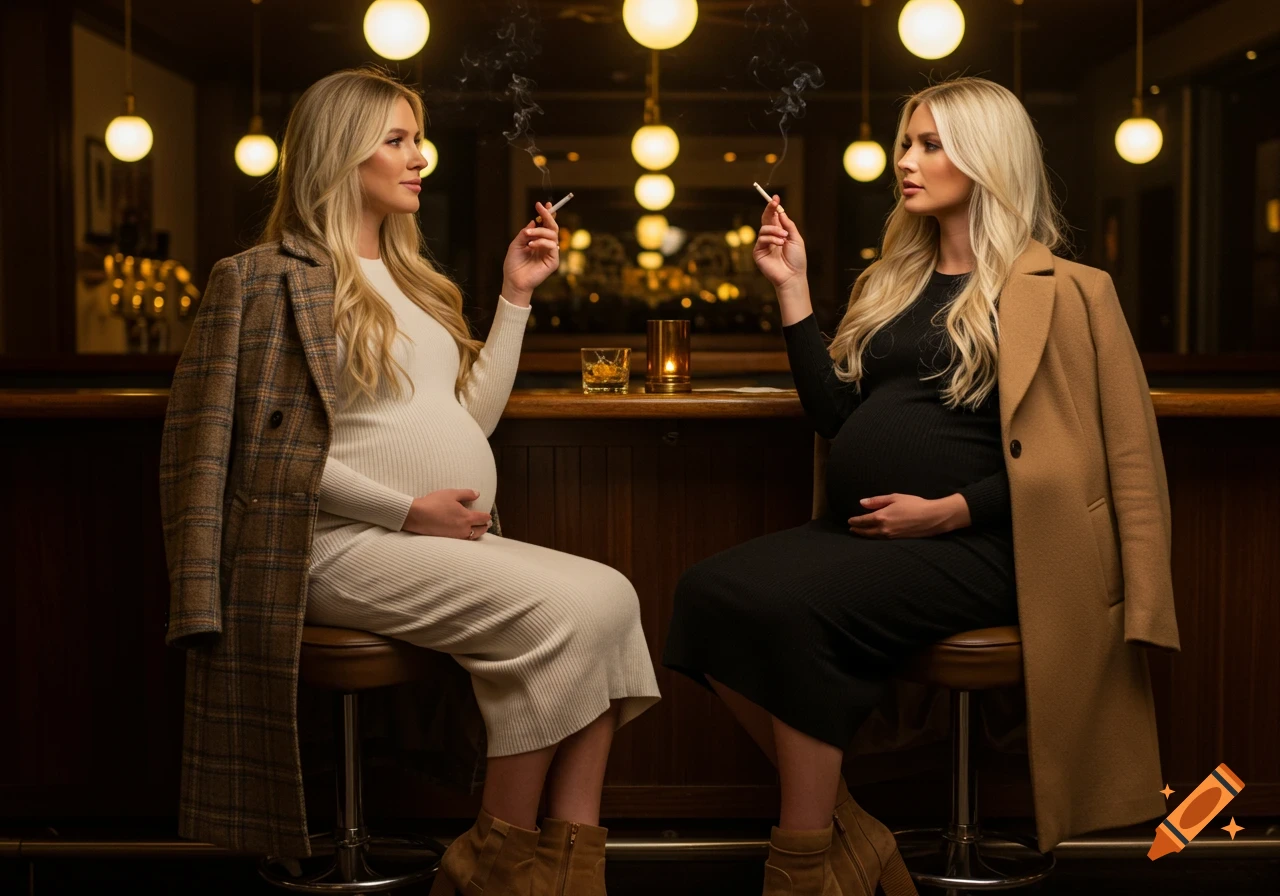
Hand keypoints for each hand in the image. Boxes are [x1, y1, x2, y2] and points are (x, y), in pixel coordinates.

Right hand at [402, 488, 491, 539]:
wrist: (417, 516)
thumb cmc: (434, 503)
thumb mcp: (452, 493)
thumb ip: (467, 494)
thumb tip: (478, 494)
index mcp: (467, 517)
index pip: (482, 518)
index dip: (487, 516)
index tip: (488, 516)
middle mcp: (464, 529)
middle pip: (480, 530)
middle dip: (484, 526)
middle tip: (487, 524)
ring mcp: (456, 536)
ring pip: (472, 537)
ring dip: (477, 533)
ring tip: (478, 531)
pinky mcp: (448, 540)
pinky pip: (462, 541)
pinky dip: (467, 538)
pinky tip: (464, 535)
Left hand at [501, 201, 559, 304]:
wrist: (513, 281)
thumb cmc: (513, 265)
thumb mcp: (516, 244)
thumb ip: (525, 233)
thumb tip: (533, 221)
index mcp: (538, 241)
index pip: (546, 226)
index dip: (547, 215)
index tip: (543, 205)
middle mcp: (546, 246)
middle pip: (553, 227)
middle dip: (548, 216)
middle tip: (541, 209)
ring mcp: (551, 254)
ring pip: (553, 235)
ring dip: (540, 231)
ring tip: (528, 236)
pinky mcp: (553, 262)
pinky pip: (552, 246)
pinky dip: (542, 242)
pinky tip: (531, 245)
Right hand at [753, 195, 806, 290]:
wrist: (793, 276)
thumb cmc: (797, 259)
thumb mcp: (796, 238)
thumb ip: (788, 225)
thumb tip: (780, 212)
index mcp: (780, 233)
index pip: (774, 217)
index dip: (773, 207)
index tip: (775, 198)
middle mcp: (770, 237)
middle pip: (766, 219)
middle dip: (769, 209)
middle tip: (774, 202)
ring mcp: (763, 245)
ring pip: (764, 229)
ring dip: (775, 230)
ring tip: (784, 238)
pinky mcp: (758, 252)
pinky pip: (762, 239)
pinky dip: (771, 239)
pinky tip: (780, 244)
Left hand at [848, 493, 963, 538]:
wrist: (932, 517)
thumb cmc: (915, 504)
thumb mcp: (895, 498)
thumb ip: (877, 501)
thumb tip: (862, 502)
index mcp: (881, 517)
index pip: (863, 521)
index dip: (855, 521)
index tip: (849, 521)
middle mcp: (884, 529)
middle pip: (866, 531)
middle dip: (857, 530)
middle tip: (851, 529)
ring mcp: (891, 536)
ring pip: (873, 537)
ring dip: (865, 535)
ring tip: (860, 533)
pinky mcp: (898, 540)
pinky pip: (882, 540)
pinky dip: (875, 538)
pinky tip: (875, 536)